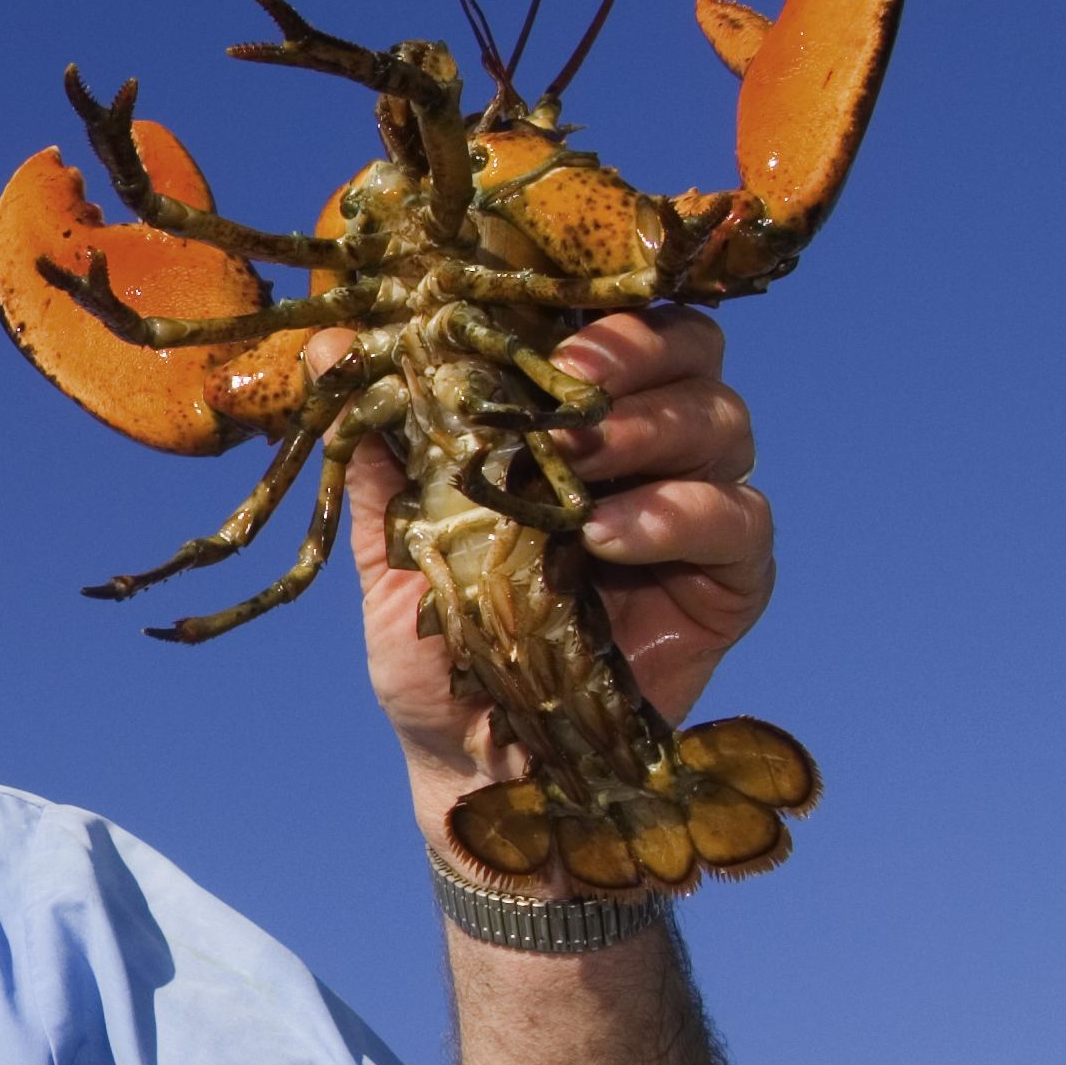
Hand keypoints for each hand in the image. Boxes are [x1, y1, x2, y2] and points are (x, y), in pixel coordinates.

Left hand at [342, 305, 776, 813]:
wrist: (472, 759)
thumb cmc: (438, 645)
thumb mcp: (395, 542)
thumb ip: (376, 448)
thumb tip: (325, 340)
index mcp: (571, 420)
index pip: (612, 320)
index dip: (589, 305)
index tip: (532, 327)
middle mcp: (647, 446)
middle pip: (691, 348)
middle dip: (633, 354)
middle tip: (565, 391)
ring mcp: (697, 506)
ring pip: (722, 420)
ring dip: (648, 430)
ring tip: (575, 470)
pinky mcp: (733, 577)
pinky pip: (740, 519)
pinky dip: (678, 515)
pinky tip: (610, 537)